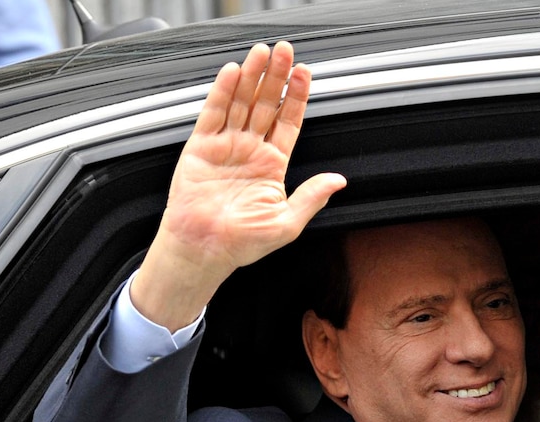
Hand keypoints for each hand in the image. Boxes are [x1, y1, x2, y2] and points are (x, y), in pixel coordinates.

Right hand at [132, 42, 345, 330]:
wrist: (205, 251)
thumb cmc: (243, 243)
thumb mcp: (286, 222)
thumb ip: (311, 197)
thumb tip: (339, 180)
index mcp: (272, 165)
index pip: (288, 122)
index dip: (297, 97)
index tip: (305, 74)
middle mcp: (250, 151)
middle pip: (266, 105)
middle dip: (276, 78)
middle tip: (285, 52)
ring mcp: (225, 147)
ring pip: (241, 103)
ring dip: (251, 77)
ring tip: (262, 53)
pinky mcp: (200, 148)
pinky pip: (212, 114)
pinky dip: (222, 92)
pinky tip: (232, 72)